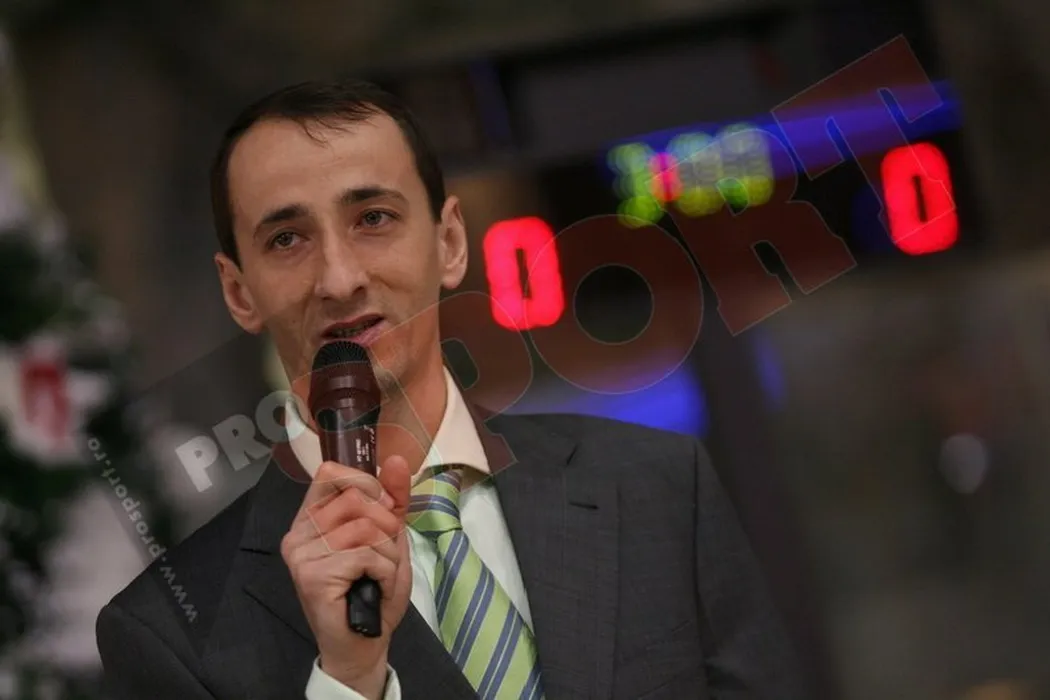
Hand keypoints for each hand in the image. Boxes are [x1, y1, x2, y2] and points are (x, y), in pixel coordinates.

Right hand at [281, 456, 412, 698]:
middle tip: (385, 555)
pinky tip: (375, 588)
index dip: (365, 483)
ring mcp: (301, 554)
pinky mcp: (312, 575)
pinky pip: (365, 555)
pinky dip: (385, 572)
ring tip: (380, 576)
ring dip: (388, 554)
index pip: (330, 473)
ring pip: (365, 527)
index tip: (383, 509)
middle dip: (387, 526)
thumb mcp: (390, 537)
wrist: (363, 642)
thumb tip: (395, 460)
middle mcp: (299, 533)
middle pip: (356, 498)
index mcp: (312, 518)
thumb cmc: (373, 591)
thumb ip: (392, 499)